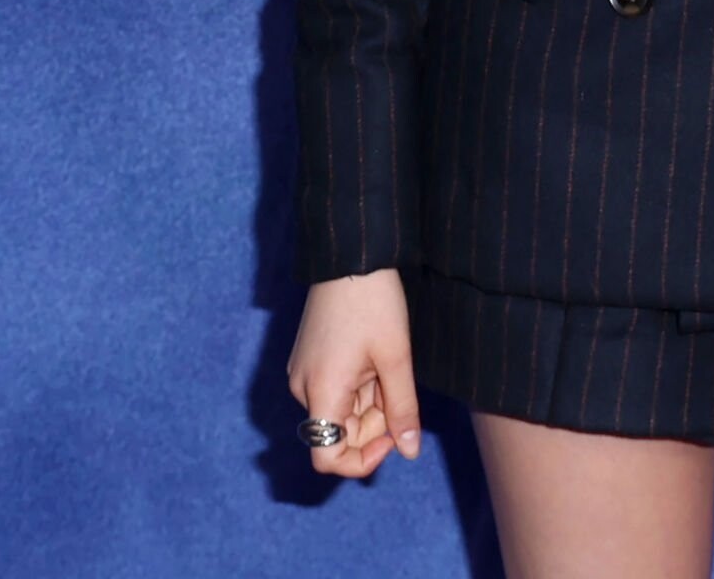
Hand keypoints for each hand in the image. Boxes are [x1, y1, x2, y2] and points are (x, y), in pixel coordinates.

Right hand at [287, 267, 421, 476]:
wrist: (351, 254)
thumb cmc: (374, 302)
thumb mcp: (396, 358)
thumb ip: (402, 409)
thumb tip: (409, 453)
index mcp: (320, 392)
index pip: (327, 459)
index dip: (361, 461)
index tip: (392, 436)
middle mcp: (304, 388)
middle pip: (340, 433)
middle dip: (374, 421)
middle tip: (397, 382)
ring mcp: (305, 372)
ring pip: (341, 410)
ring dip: (370, 400)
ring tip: (387, 361)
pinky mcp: (311, 359)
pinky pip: (336, 389)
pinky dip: (360, 385)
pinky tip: (375, 356)